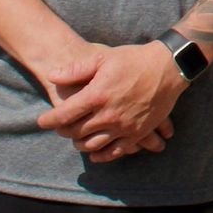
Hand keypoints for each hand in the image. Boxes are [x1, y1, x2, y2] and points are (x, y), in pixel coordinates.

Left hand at [36, 41, 187, 163]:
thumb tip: (53, 77)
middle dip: (63, 131)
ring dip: (79, 143)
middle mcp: (108, 114)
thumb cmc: (134, 60)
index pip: (64, 114)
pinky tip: (95, 153)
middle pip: (75, 132)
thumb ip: (76, 69)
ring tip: (76, 137)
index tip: (42, 121)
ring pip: (92, 145)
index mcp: (97, 95)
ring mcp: (123, 126)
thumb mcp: (103, 57)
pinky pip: (115, 151)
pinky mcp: (137, 133)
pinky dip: (101, 155)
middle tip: (60, 127)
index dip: (49, 120)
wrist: (169, 67)